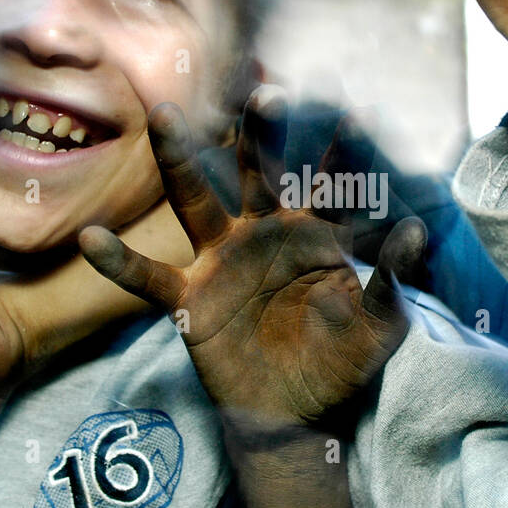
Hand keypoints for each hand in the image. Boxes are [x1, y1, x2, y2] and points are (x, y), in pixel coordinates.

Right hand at [80, 89, 425, 435]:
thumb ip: (392, 280)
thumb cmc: (341, 365)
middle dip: (260, 136)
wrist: (298, 414)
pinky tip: (90, 238)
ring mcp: (220, 263)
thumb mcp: (378, 328)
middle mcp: (261, 235)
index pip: (328, 187)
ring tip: (165, 115)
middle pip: (256, 174)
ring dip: (179, 160)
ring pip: (196, 203)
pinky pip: (149, 278)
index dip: (341, 154)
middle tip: (267, 93)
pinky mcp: (190, 301)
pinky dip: (119, 261)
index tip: (356, 112)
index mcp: (311, 237)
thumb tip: (417, 230)